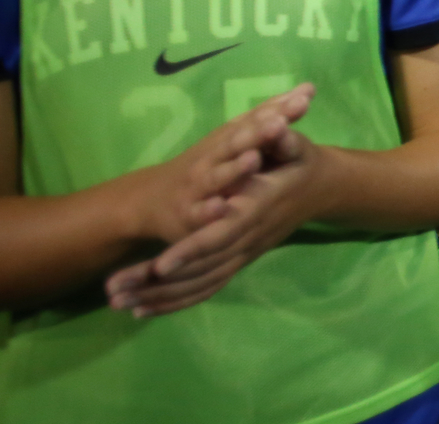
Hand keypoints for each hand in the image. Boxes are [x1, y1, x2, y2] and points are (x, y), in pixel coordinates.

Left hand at [107, 86, 320, 316]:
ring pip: (201, 283)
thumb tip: (278, 127)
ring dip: (160, 296)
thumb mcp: (297, 144)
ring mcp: (246, 253)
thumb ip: (284, 140)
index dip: (192, 250)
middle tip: (115, 292)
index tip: (160, 264)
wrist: (322, 188)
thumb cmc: (301, 162)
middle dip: (159, 281)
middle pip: (202, 268)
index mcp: (257, 211)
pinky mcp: (241, 260)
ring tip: (119, 303)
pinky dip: (177, 301)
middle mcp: (250, 239)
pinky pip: (209, 287)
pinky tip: (144, 310)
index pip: (222, 235)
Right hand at [125, 85, 312, 245]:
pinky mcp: (187, 213)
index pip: (256, 119)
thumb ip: (272, 115)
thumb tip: (309, 89)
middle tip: (282, 122)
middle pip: (237, 141)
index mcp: (229, 137)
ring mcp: (198, 183)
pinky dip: (209, 211)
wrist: (153, 198)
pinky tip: (221, 208)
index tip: (305, 98)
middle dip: (259, 132)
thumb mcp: (238, 136)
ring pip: (218, 175)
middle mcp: (213, 156)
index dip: (279, 109)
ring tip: (254, 159)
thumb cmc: (208, 163)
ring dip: (235, 168)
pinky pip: (199, 213)